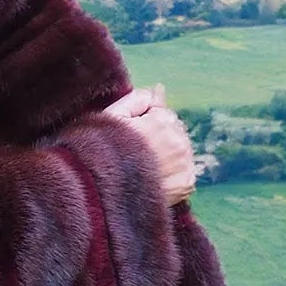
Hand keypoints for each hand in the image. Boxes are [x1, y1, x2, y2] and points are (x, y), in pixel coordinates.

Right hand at [103, 84, 195, 204]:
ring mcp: (185, 165)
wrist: (99, 195)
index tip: (129, 137)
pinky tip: (153, 177)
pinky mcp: (186, 185)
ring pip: (181, 150)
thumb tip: (159, 89)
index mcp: (162, 121)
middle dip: (159, 137)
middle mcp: (179, 142)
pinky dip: (172, 173)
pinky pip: (184, 171)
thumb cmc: (100, 153)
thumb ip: (137, 99)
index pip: (163, 113)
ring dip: (167, 154)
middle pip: (174, 130)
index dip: (144, 123)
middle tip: (135, 153)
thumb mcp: (111, 117)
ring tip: (143, 166)